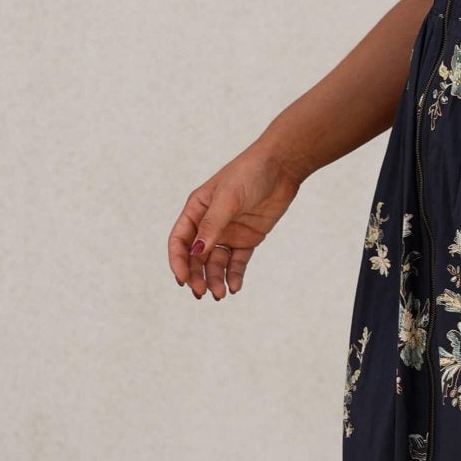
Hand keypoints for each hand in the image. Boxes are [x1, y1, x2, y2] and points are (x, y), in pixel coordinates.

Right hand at [168, 142, 304, 298]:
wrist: (282, 166)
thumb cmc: (250, 173)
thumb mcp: (228, 198)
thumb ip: (212, 226)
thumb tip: (196, 253)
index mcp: (196, 210)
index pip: (180, 241)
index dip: (178, 261)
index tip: (182, 280)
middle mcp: (209, 223)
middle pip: (196, 257)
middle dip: (196, 275)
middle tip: (202, 292)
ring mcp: (229, 232)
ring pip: (216, 262)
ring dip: (215, 278)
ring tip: (221, 294)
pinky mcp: (248, 238)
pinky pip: (237, 262)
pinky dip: (234, 275)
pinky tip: (235, 287)